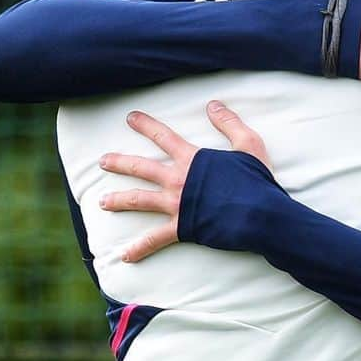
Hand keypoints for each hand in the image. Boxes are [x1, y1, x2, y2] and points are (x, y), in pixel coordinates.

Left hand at [99, 101, 269, 261]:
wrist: (259, 215)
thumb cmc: (256, 181)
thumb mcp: (249, 145)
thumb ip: (230, 123)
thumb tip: (213, 105)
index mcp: (192, 159)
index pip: (163, 136)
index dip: (146, 125)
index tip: (130, 118)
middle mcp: (178, 179)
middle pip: (141, 167)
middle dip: (120, 163)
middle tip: (103, 161)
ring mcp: (176, 204)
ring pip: (139, 200)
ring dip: (118, 200)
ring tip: (102, 202)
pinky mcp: (181, 227)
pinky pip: (155, 239)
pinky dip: (140, 248)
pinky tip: (124, 256)